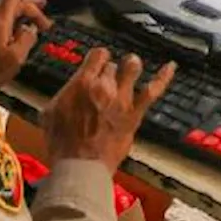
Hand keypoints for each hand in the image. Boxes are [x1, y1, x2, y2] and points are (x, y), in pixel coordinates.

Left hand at [0, 0, 51, 87]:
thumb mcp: (16, 58)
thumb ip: (27, 39)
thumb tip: (30, 30)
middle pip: (9, 1)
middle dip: (29, 4)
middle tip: (43, 10)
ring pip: (2, 11)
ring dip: (19, 13)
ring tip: (32, 21)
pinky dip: (9, 21)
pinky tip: (15, 31)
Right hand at [42, 49, 176, 173]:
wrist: (80, 166)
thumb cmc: (62, 143)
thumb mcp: (51, 113)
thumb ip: (64, 95)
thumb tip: (71, 90)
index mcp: (82, 83)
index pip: (97, 55)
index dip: (98, 59)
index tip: (97, 64)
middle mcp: (104, 85)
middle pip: (113, 65)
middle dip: (110, 70)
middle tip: (106, 81)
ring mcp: (122, 98)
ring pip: (132, 68)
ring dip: (131, 65)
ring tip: (131, 65)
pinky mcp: (134, 113)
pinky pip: (152, 91)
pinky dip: (162, 77)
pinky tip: (170, 67)